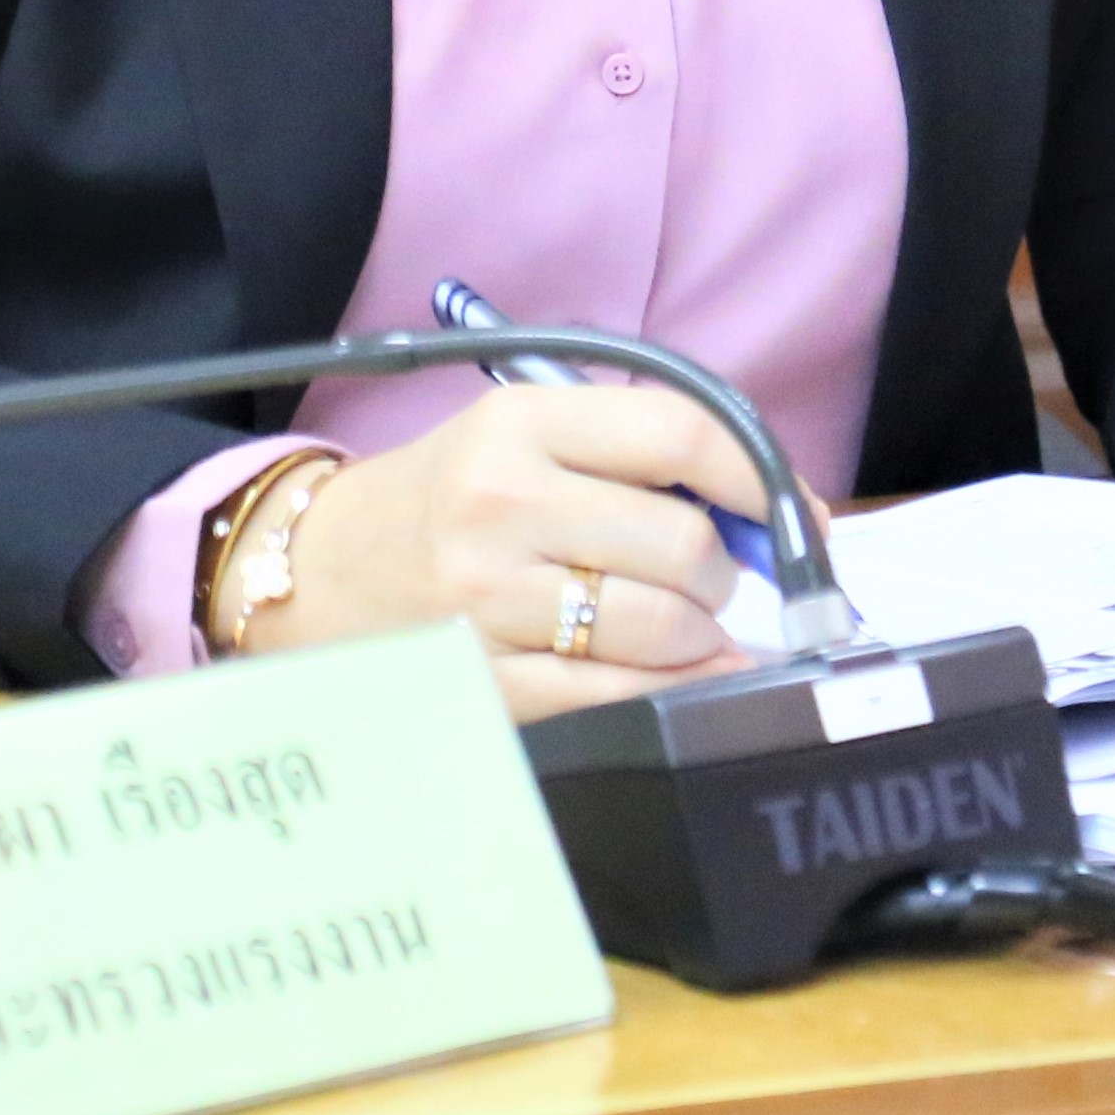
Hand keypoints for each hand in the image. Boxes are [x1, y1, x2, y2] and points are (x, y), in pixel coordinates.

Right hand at [236, 385, 765, 720]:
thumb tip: (784, 518)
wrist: (316, 569)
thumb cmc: (449, 496)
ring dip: (699, 636)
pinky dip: (667, 687)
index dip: (763, 479)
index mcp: (520, 423)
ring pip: (660, 627)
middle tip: (706, 577)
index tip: (798, 514)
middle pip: (684, 545)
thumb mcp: (525, 438)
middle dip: (723, 571)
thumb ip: (637, 458)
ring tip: (678, 624)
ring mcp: (488, 598)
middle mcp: (502, 503)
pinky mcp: (483, 679)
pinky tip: (671, 674)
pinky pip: (617, 692)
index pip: (682, 434)